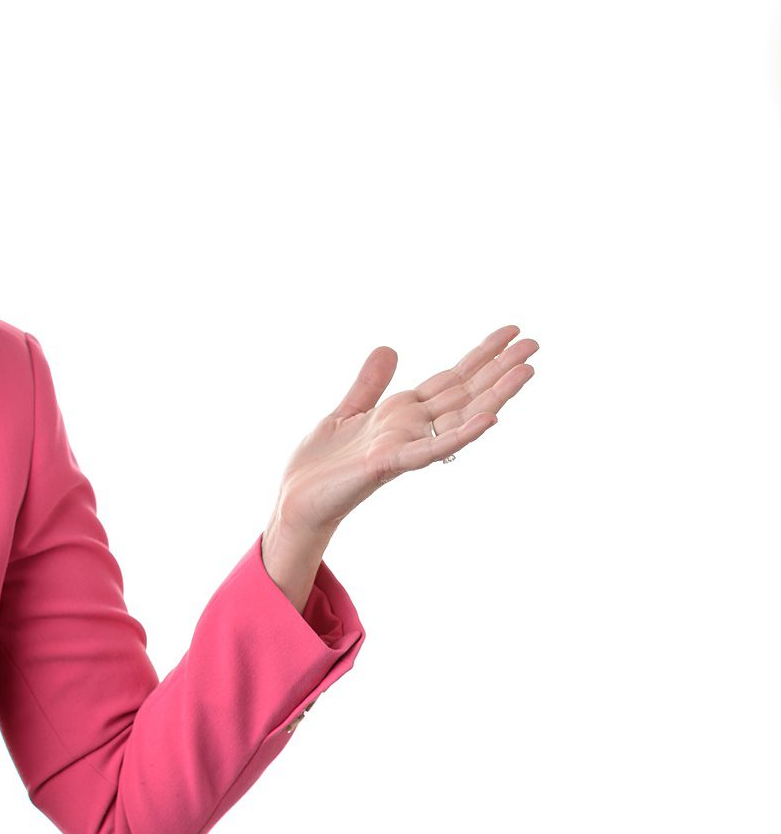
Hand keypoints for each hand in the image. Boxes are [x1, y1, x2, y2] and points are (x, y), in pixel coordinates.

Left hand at [272, 324, 537, 532]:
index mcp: (403, 413)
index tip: (511, 333)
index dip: (480, 355)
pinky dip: (461, 434)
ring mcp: (405, 445)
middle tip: (534, 344)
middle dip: (498, 367)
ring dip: (494, 394)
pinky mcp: (388, 463)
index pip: (451, 379)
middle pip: (464, 392)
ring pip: (459, 416)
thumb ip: (370, 385)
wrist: (298, 501)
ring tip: (526, 371)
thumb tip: (390, 348)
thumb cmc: (323, 465)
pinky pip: (432, 448)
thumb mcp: (347, 412)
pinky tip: (489, 418)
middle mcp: (412, 428)